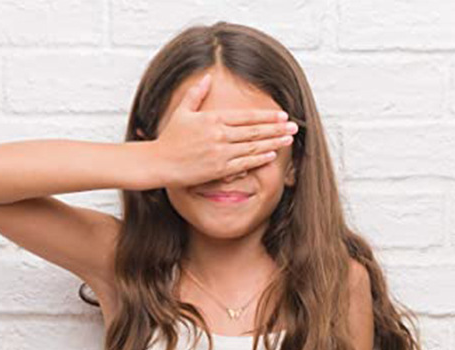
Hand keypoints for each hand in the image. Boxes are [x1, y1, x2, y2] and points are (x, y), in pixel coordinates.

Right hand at [151, 73, 296, 188]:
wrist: (160, 162)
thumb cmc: (170, 138)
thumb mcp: (182, 111)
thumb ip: (197, 94)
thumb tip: (208, 76)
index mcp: (213, 119)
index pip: (246, 117)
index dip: (266, 116)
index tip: (282, 115)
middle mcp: (219, 135)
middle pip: (254, 131)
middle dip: (276, 128)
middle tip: (294, 126)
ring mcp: (220, 153)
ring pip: (253, 146)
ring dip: (273, 142)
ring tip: (288, 139)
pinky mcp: (219, 169)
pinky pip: (244, 163)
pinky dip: (259, 158)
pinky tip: (272, 154)